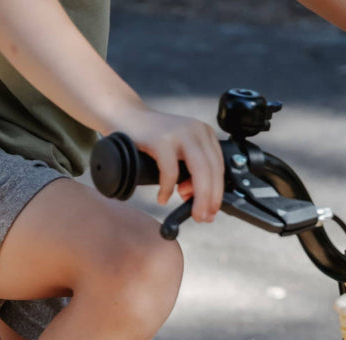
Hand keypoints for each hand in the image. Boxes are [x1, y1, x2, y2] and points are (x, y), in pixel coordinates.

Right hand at [113, 107, 223, 222]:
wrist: (126, 116)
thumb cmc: (150, 138)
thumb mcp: (178, 151)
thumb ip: (189, 171)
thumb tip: (195, 198)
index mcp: (204, 133)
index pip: (219, 167)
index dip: (217, 192)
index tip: (212, 211)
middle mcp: (196, 130)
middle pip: (212, 171)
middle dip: (210, 199)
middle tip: (203, 217)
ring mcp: (180, 133)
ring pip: (199, 171)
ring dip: (199, 197)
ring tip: (192, 212)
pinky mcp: (162, 139)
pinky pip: (171, 171)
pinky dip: (168, 189)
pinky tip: (163, 198)